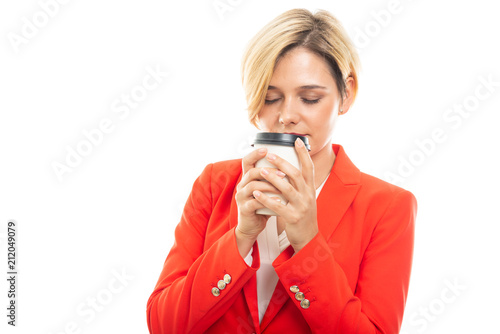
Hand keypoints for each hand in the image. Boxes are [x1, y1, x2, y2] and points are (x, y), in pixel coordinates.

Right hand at [234, 147, 285, 256]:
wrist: (253, 226)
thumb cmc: (263, 206)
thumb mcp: (266, 190)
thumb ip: (272, 178)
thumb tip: (290, 164)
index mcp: (247, 179)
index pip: (247, 161)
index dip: (255, 154)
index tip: (267, 149)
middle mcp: (242, 186)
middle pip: (252, 172)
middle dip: (268, 171)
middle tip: (282, 173)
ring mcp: (242, 197)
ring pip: (254, 186)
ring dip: (270, 185)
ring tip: (283, 187)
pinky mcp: (244, 209)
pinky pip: (255, 202)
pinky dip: (268, 200)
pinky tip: (278, 199)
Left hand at [252, 138, 317, 252]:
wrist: (308, 237)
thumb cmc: (302, 215)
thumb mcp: (305, 198)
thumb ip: (299, 185)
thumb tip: (288, 169)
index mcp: (310, 189)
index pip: (308, 167)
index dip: (303, 153)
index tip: (295, 140)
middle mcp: (308, 195)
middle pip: (296, 174)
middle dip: (282, 163)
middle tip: (269, 154)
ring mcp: (301, 206)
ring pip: (287, 188)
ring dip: (273, 178)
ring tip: (261, 171)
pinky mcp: (293, 217)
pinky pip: (278, 206)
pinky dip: (267, 199)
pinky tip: (257, 193)